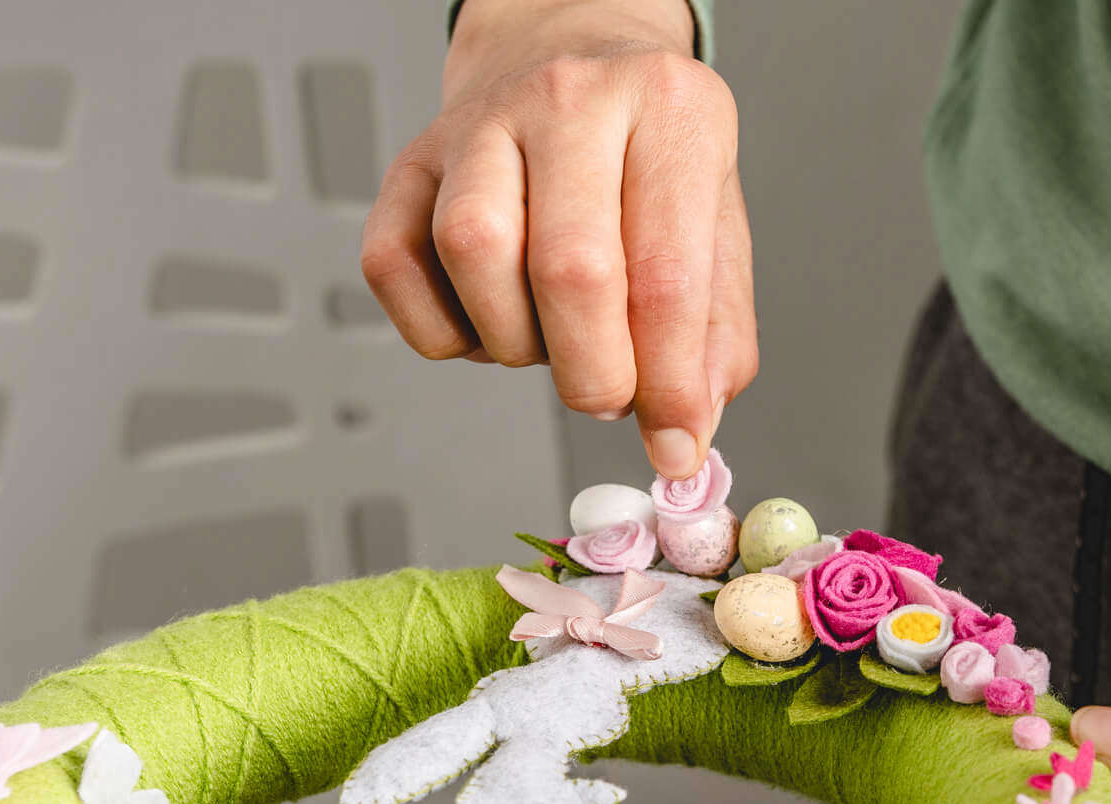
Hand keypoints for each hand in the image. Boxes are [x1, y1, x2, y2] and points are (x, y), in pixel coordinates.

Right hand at [361, 0, 754, 478]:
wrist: (566, 53)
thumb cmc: (643, 151)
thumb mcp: (715, 223)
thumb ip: (715, 331)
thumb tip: (688, 425)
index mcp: (668, 109)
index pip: (667, 273)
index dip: (670, 384)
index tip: (676, 443)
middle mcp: (570, 100)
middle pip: (569, 269)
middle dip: (592, 372)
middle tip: (607, 396)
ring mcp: (478, 124)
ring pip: (473, 256)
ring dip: (513, 341)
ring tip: (548, 336)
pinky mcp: (408, 162)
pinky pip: (395, 269)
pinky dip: (440, 328)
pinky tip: (487, 315)